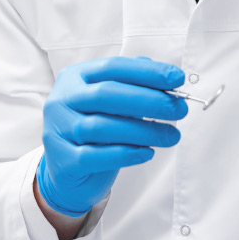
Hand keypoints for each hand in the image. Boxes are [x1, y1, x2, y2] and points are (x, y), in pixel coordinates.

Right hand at [37, 56, 186, 216]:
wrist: (68, 172)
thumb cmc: (95, 129)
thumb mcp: (110, 102)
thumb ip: (133, 86)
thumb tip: (168, 79)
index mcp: (75, 77)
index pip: (113, 67)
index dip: (147, 72)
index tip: (177, 79)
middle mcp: (62, 100)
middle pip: (107, 95)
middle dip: (149, 100)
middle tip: (179, 109)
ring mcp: (59, 131)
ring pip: (103, 127)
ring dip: (144, 131)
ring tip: (171, 135)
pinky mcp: (64, 161)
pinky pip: (97, 156)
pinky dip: (126, 154)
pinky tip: (147, 153)